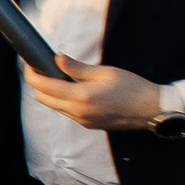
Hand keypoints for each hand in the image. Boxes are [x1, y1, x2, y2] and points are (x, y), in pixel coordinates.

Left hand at [22, 57, 165, 130]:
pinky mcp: (88, 125)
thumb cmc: (133, 87)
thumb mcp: (105, 72)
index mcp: (81, 97)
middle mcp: (78, 112)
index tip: (31, 64)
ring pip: (54, 107)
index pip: (44, 87)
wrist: (153, 109)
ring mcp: (82, 121)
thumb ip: (77, 68)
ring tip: (61, 77)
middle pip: (43, 99)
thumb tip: (57, 59)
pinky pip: (67, 113)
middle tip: (45, 68)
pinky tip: (74, 90)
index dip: (32, 75)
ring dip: (51, 93)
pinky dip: (63, 101)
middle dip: (39, 84)